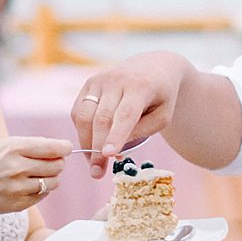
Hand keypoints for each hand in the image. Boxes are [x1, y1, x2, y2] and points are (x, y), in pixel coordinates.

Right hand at [0, 136, 70, 218]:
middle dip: (58, 162)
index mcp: (13, 148)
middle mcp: (16, 168)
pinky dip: (42, 189)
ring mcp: (18, 188)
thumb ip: (32, 145)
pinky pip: (44, 195)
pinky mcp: (19, 204)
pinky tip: (29, 185)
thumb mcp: (4, 145)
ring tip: (39, 174)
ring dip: (52, 177)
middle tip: (50, 162)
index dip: (64, 148)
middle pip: (57, 165)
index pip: (52, 148)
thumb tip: (62, 148)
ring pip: (54, 182)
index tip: (66, 148)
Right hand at [72, 52, 189, 177]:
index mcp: (141, 86)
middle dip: (97, 149)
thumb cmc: (161, 97)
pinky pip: (78, 111)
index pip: (125, 114)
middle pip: (102, 118)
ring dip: (86, 143)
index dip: (116, 136)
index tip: (107, 155)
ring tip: (93, 164)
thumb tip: (114, 150)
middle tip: (97, 173)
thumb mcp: (163, 116)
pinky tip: (91, 144)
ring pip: (85, 115)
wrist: (154, 67)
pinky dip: (82, 131)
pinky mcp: (89, 83)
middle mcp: (117, 80)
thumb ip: (143, 131)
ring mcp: (100, 80)